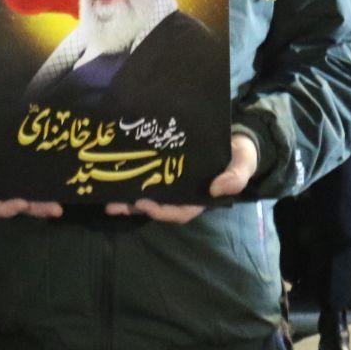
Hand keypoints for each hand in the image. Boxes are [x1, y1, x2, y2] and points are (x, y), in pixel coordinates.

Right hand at [0, 116, 61, 219]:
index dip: (4, 209)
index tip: (20, 204)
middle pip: (14, 207)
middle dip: (34, 210)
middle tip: (53, 208)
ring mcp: (11, 186)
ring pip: (28, 201)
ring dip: (44, 205)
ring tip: (59, 206)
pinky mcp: (24, 176)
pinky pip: (36, 187)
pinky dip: (48, 191)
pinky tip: (63, 189)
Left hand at [105, 132, 258, 223]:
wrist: (238, 138)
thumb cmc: (242, 155)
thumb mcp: (244, 165)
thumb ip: (235, 178)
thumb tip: (216, 189)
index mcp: (200, 198)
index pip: (179, 211)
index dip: (161, 211)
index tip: (145, 204)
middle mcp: (183, 193)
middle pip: (157, 206)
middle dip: (135, 207)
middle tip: (114, 205)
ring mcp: (174, 183)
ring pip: (148, 194)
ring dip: (128, 198)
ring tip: (106, 198)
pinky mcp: (166, 168)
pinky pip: (148, 177)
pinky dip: (132, 179)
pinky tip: (115, 175)